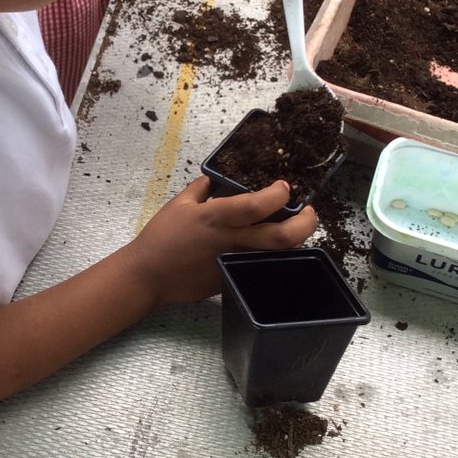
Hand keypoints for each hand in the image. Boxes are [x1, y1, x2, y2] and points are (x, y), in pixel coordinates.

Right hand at [128, 177, 317, 305]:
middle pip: (282, 236)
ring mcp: (235, 264)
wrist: (148, 276)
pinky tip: (274, 245)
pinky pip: (263, 265)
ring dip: (295, 240)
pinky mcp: (234, 279)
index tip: (283, 187)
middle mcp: (232, 241)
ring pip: (279, 254)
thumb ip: (203, 188)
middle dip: (305, 222)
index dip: (278, 194)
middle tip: (309, 211)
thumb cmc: (161, 236)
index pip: (257, 205)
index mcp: (216, 218)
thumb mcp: (179, 204)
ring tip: (296, 226)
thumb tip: (219, 179)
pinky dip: (275, 254)